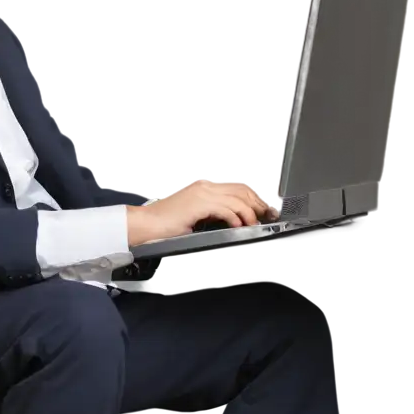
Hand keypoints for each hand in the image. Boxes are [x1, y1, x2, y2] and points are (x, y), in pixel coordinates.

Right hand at [126, 178, 278, 246]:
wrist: (147, 224)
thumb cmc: (166, 223)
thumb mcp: (192, 214)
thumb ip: (210, 212)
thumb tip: (231, 219)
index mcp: (203, 187)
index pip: (236, 189)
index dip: (253, 199)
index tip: (263, 211)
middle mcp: (204, 186)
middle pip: (240, 192)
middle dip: (257, 205)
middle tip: (266, 217)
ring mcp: (201, 194)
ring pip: (236, 200)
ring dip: (248, 214)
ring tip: (253, 225)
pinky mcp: (199, 204)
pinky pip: (225, 210)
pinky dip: (235, 218)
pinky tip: (238, 227)